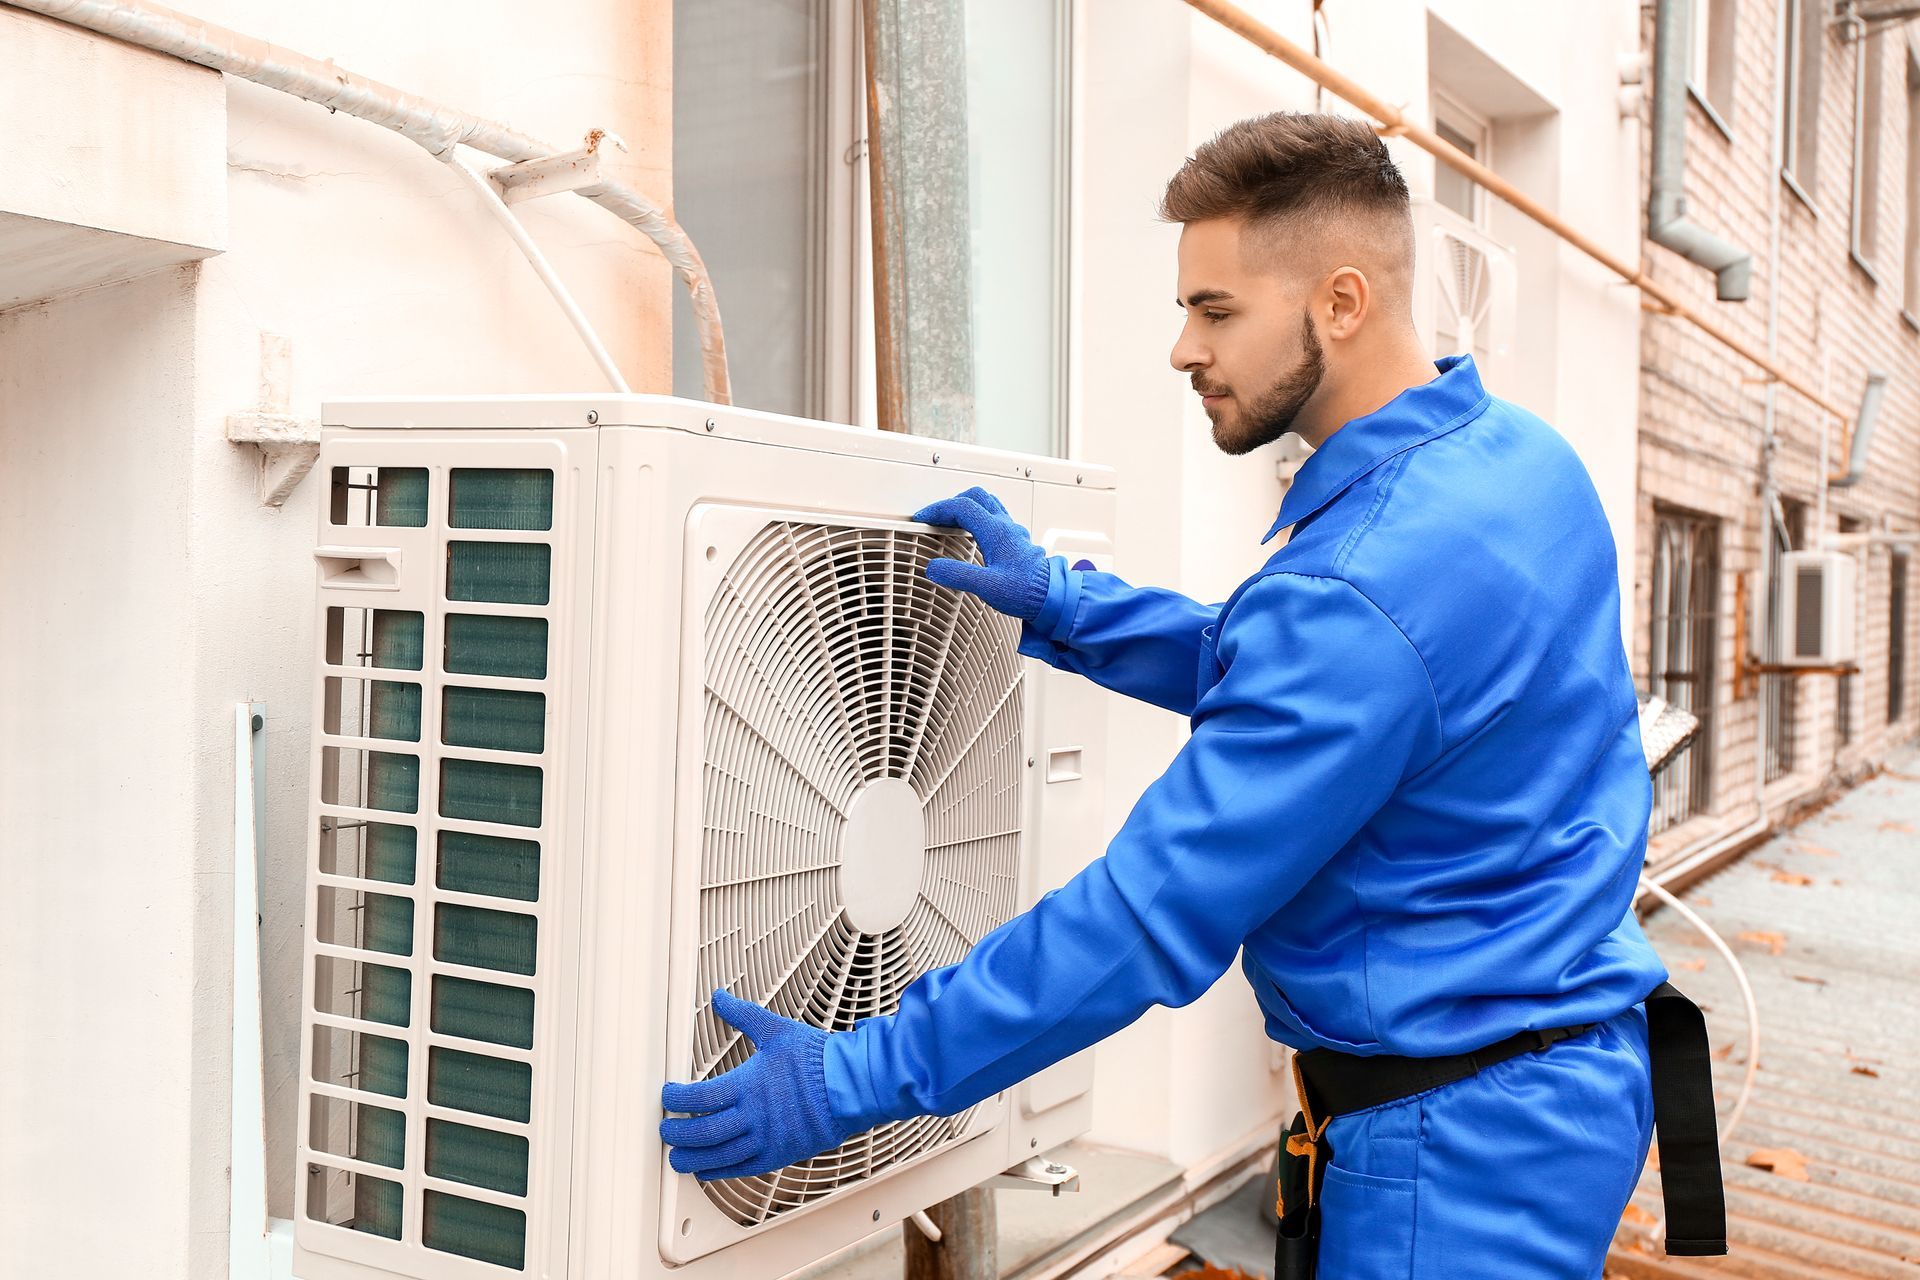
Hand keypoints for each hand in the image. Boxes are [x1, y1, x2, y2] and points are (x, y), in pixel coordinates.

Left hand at [659, 989, 853, 1181]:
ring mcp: (766, 1139)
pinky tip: (707, 1170)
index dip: (676, 1099)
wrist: (851, 1085)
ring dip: (692, 1158)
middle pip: (702, 1132)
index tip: (668, 1096)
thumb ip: (743, 1015)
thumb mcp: (777, 1030)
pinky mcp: (778, 1155)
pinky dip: (720, 1172)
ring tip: (677, 1157)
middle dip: (677, 1133)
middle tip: (665, 1130)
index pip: (698, 1097)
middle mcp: (753, 1116)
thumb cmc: (818, 1059)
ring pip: (718, 1156)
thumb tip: (720, 998)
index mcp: (748, 1085)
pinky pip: (742, 1169)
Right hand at [911, 486, 1051, 620]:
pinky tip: (975, 535)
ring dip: (967, 507)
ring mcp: (1012, 532)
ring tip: (952, 521)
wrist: (1053, 598)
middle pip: (976, 497)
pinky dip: (979, 518)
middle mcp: (1005, 527)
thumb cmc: (1027, 592)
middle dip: (952, 503)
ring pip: (988, 504)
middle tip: (936, 517)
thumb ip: (958, 575)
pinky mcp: (1016, 541)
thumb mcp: (987, 587)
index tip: (923, 518)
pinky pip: (996, 517)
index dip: (938, 509)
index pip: (961, 507)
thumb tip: (935, 568)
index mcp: (996, 532)